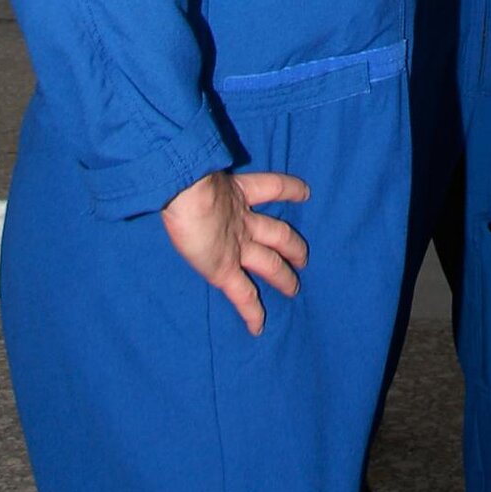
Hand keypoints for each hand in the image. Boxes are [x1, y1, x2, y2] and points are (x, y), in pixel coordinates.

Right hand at [160, 169, 308, 336]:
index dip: (290, 188)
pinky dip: (251, 313)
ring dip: (284, 275)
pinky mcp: (225, 268)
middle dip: (292, 245)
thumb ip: (199, 173)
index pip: (271, 188)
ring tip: (295, 288)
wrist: (184, 192)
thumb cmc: (186, 178)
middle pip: (278, 232)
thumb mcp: (196, 171)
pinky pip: (242, 295)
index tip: (306, 193)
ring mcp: (237, 245)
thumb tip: (185, 164)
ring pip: (270, 262)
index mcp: (236, 193)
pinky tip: (258, 327)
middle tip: (304, 257)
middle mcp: (242, 220)